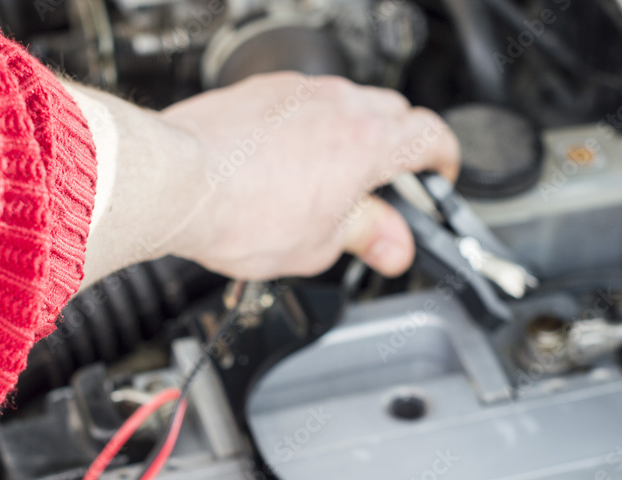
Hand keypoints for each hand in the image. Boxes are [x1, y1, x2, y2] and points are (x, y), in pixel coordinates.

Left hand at [160, 72, 459, 279]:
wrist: (177, 182)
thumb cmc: (240, 212)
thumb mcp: (319, 244)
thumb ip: (367, 237)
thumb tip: (394, 246)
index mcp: (367, 143)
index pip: (432, 136)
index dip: (445, 160)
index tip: (438, 178)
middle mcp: (338, 105)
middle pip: (395, 113)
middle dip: (401, 147)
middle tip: (386, 188)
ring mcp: (299, 92)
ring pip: (349, 103)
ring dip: (355, 134)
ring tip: (333, 178)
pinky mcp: (263, 91)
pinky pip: (306, 102)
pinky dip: (312, 125)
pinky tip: (291, 160)